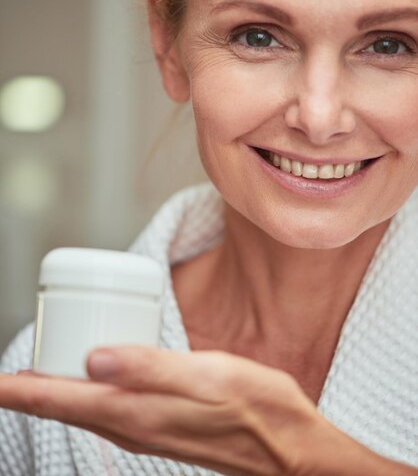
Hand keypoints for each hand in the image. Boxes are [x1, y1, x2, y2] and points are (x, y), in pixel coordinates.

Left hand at [0, 347, 397, 475]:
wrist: (285, 446)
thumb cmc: (252, 407)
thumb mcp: (206, 376)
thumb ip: (149, 367)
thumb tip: (91, 359)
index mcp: (133, 410)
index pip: (59, 399)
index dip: (19, 390)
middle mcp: (129, 423)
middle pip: (62, 405)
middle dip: (28, 388)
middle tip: (7, 366)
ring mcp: (142, 426)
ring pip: (81, 407)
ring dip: (53, 388)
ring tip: (37, 362)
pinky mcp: (157, 421)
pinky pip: (105, 405)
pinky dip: (85, 388)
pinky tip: (92, 368)